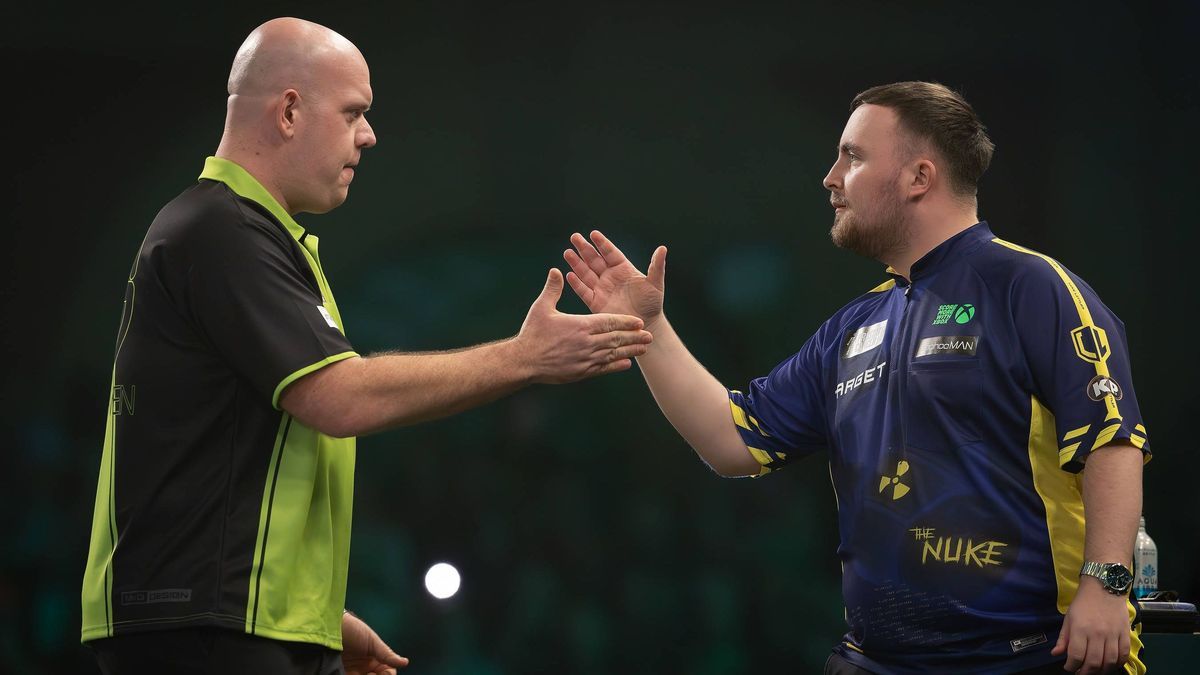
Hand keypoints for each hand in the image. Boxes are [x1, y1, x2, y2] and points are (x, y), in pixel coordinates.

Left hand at [342, 610, 408, 673]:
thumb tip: (405, 662)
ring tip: (359, 674)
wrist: (328, 627)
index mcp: (376, 659)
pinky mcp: (340, 673)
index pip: (388, 673)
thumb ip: (387, 654)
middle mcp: (365, 668)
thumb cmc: (352, 629)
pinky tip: (352, 674)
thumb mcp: (372, 641)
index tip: (380, 673)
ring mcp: (352, 672)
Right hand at [515, 267, 652, 383]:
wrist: (524, 361)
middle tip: (649, 336)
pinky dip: (616, 366)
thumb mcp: (541, 308)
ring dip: (630, 351)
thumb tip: (557, 270)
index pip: (609, 322)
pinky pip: (603, 368)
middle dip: (634, 337)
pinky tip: (627, 364)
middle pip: (616, 339)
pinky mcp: (581, 372)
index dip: (625, 322)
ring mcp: (585, 359)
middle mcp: (587, 343)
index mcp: (581, 326)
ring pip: (613, 354)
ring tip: (644, 349)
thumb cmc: (532, 333)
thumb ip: (552, 289)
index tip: (639, 321)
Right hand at [564, 230, 666, 329]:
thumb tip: (663, 248)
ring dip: (577, 263)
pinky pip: (584, 291)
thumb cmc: (652, 303)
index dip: (602, 244)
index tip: (593, 234)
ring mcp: (601, 289)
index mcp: (622, 268)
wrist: (644, 324)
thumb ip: (657, 266)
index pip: (610, 253)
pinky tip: (569, 275)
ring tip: (567, 252)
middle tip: (574, 237)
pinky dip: (577, 284)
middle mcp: (609, 276)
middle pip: (594, 259)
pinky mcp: (596, 303)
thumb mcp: (655, 283)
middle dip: (584, 249)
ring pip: (586, 273)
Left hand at [1051, 578, 1130, 673]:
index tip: (1069, 667)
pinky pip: (1124, 654)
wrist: (1104, 587)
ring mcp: (1113, 634)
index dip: (1071, 666)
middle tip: (1082, 672)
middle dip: (1086, 672)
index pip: (1076, 655)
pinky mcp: (1125, 633)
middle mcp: (1097, 633)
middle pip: (1094, 662)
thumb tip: (1056, 654)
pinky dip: (1119, 663)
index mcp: (1080, 629)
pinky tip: (1111, 664)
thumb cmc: (1083, 602)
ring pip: (1110, 661)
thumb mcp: (1069, 618)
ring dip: (1102, 670)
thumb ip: (1063, 637)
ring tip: (1096, 671)